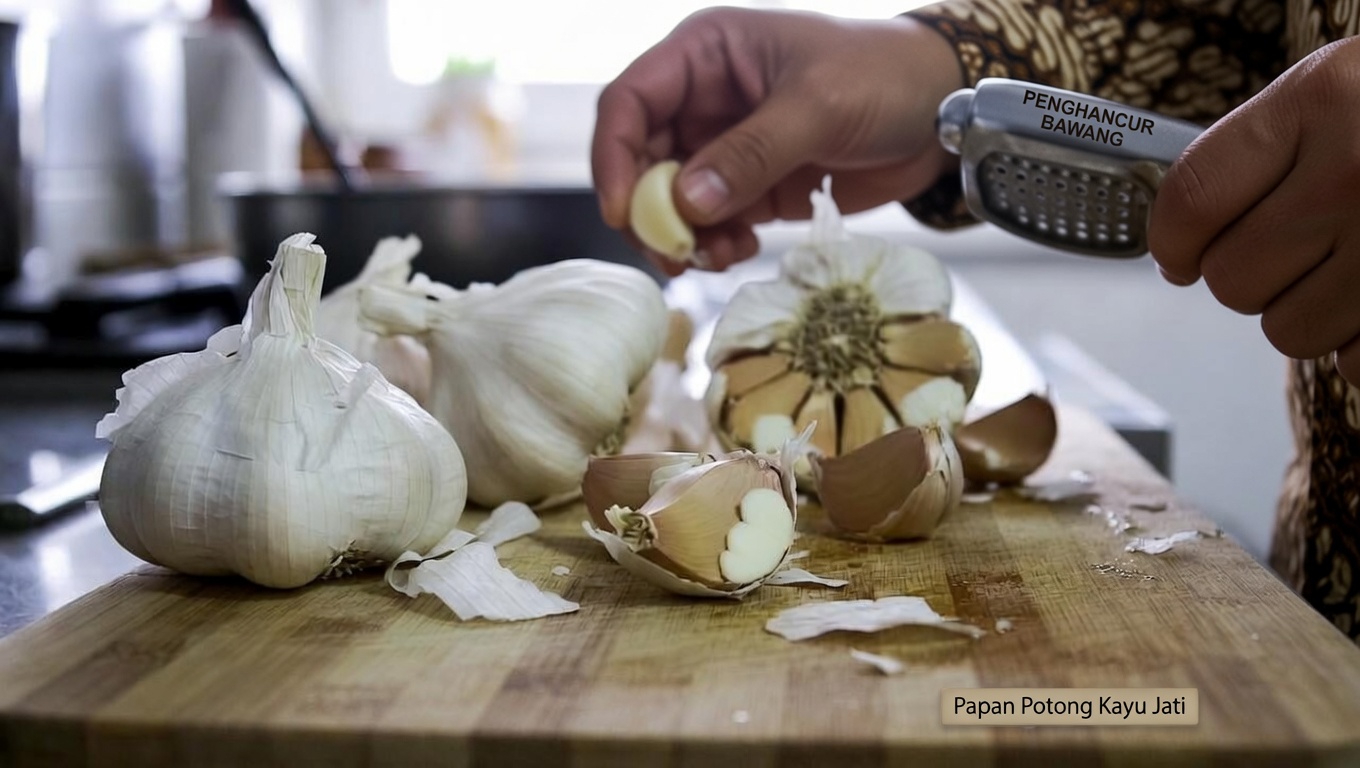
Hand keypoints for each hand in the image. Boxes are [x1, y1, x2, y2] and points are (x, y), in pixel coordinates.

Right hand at [591, 7, 962, 274]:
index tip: (624, 212)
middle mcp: (703, 98)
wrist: (943, 116)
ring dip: (680, 236)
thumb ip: (750, 153)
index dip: (614, 156)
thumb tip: (686, 204)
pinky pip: (709, 223)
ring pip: (670, 200)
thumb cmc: (885, 78)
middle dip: (648, 210)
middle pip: (640, 160)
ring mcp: (725, 146)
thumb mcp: (817, 106)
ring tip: (713, 258)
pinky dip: (712, 245)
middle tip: (670, 253)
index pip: (629, 101)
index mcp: (706, 53)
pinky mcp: (750, 186)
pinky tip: (738, 253)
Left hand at [1149, 37, 1359, 385]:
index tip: (1179, 257)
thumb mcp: (1344, 88)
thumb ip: (1267, 149)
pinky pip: (1354, 363)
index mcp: (1322, 100)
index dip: (1171, 243)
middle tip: (1296, 248)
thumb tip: (1183, 234)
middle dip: (1251, 276)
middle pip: (1233, 281)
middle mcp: (1356, 172)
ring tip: (1356, 264)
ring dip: (1309, 312)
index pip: (1192, 199)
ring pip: (1288, 332)